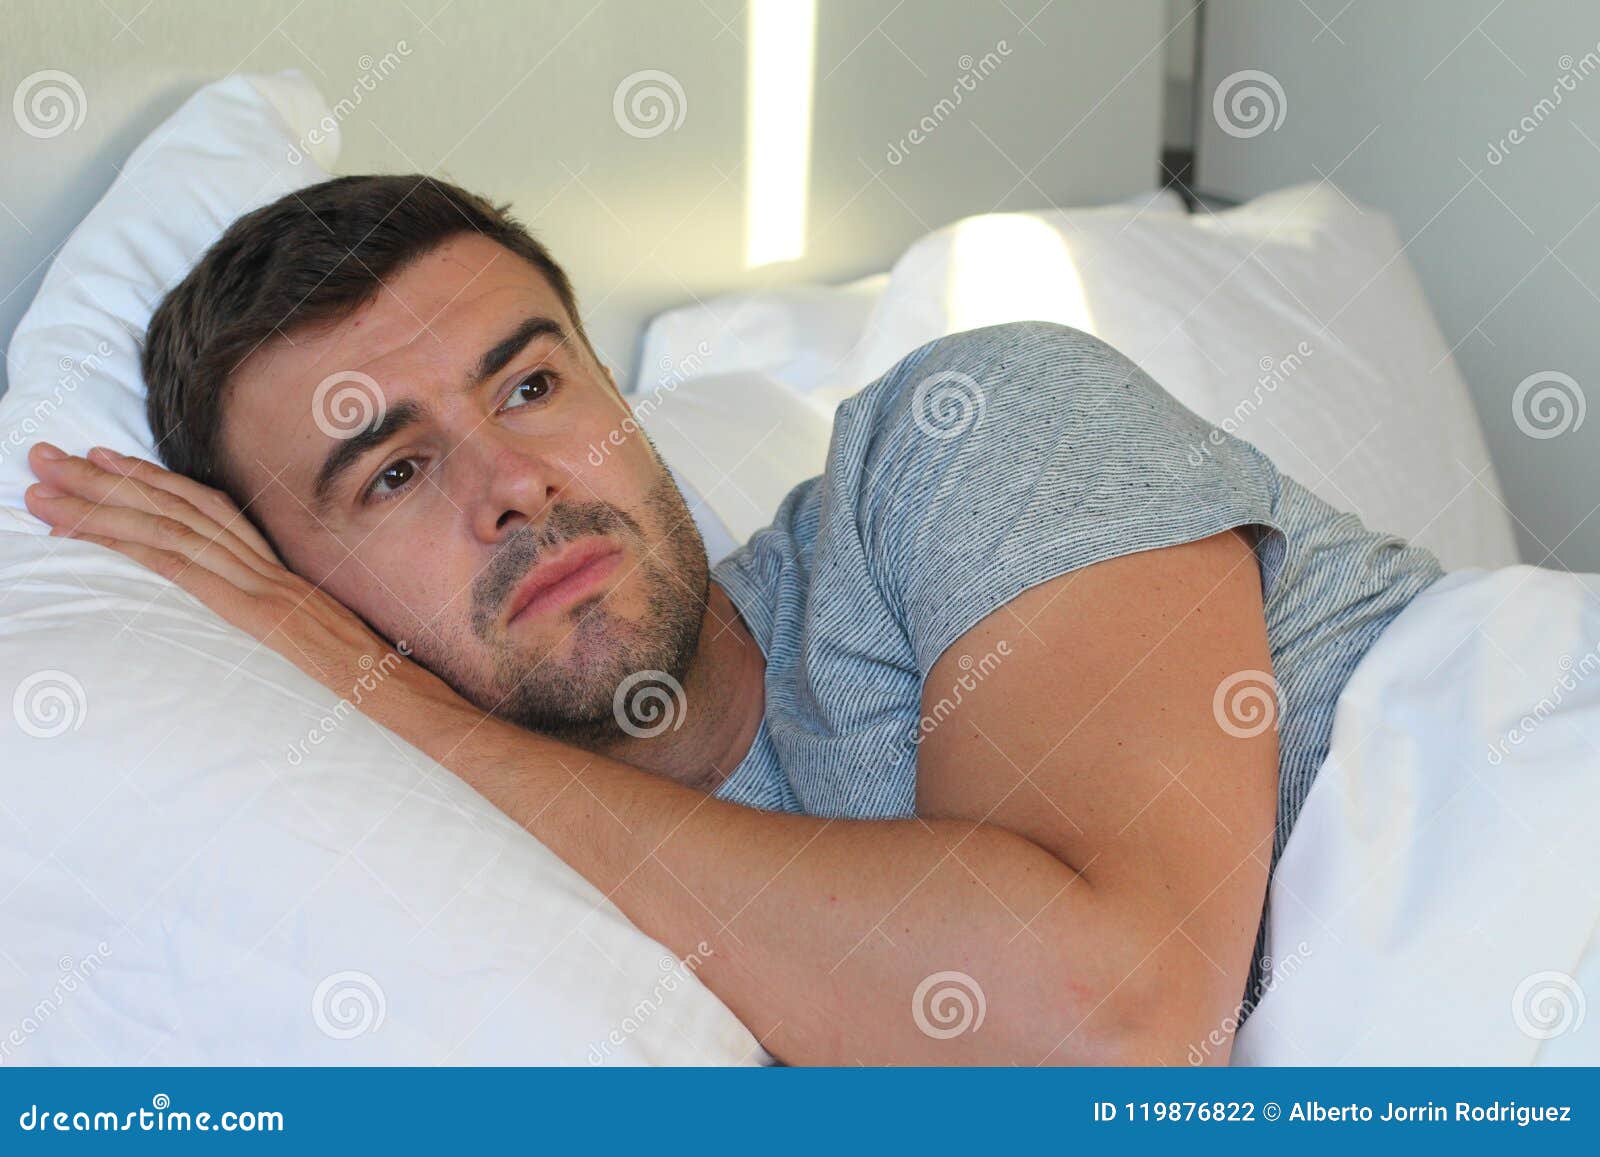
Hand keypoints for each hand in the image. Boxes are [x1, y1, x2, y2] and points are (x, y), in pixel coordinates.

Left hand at [24, 442, 420, 708]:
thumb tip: (268, 636)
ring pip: (170, 530)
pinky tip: (85, 532)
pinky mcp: (256, 615)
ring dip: (98, 505)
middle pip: (179, 508)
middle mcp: (271, 571)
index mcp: (285, 575)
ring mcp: (265, 590)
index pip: (211, 513)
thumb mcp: (332, 654)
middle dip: (105, 480)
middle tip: (44, 456)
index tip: (105, 460)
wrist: (414, 704)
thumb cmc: (380, 692)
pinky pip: (184, 570)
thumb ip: (294, 633)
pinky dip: (130, 544)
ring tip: (41, 489)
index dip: (154, 482)